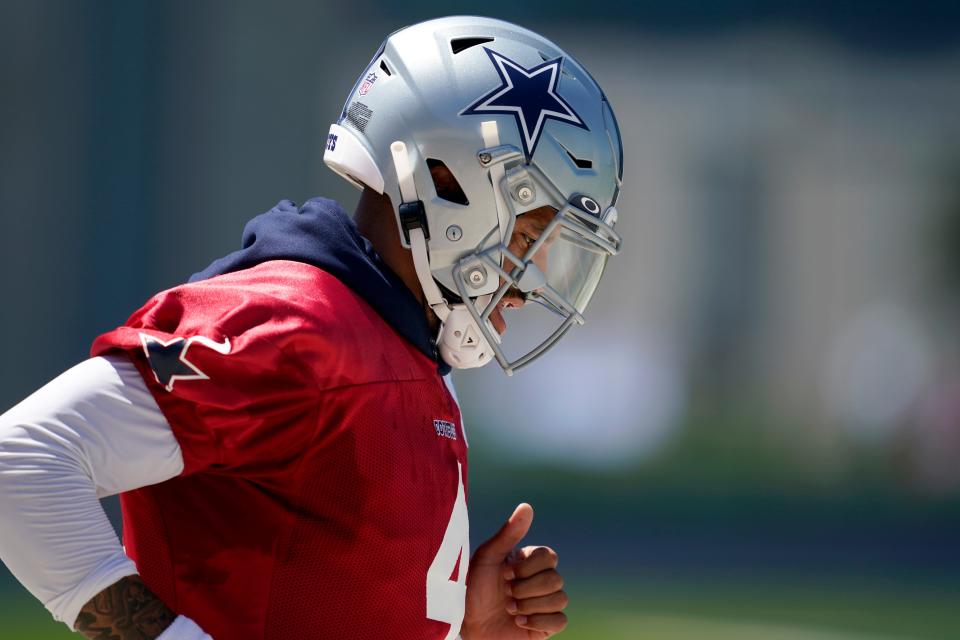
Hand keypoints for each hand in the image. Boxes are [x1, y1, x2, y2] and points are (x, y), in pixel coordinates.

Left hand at [460, 503, 567, 638]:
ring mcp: (544, 604)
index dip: (529, 567)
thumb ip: (508, 534)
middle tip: (506, 594)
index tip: (505, 573)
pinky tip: (518, 623)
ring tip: (509, 609)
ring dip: (529, 606)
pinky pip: (561, 621)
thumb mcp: (487, 558)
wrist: (465, 625)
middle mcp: (539, 581)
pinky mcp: (546, 626)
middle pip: (556, 579)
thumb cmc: (471, 589)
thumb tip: (527, 506)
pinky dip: (539, 621)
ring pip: (560, 599)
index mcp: (528, 563)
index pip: (549, 556)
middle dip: (526, 589)